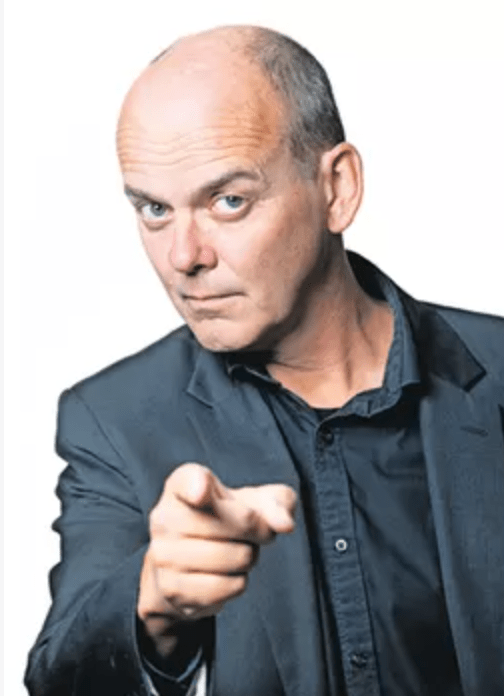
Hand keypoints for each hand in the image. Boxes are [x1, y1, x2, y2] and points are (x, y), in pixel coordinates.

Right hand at [137, 463, 295, 655]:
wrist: (194, 562)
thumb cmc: (230, 520)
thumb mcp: (256, 501)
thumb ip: (277, 503)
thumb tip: (285, 524)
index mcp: (180, 484)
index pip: (189, 481)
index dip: (198, 487)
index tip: (203, 493)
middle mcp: (165, 517)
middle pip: (240, 521)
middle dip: (258, 530)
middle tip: (251, 532)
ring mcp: (163, 554)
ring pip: (238, 557)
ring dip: (249, 558)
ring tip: (236, 550)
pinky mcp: (171, 589)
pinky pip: (228, 587)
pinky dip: (238, 582)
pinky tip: (225, 573)